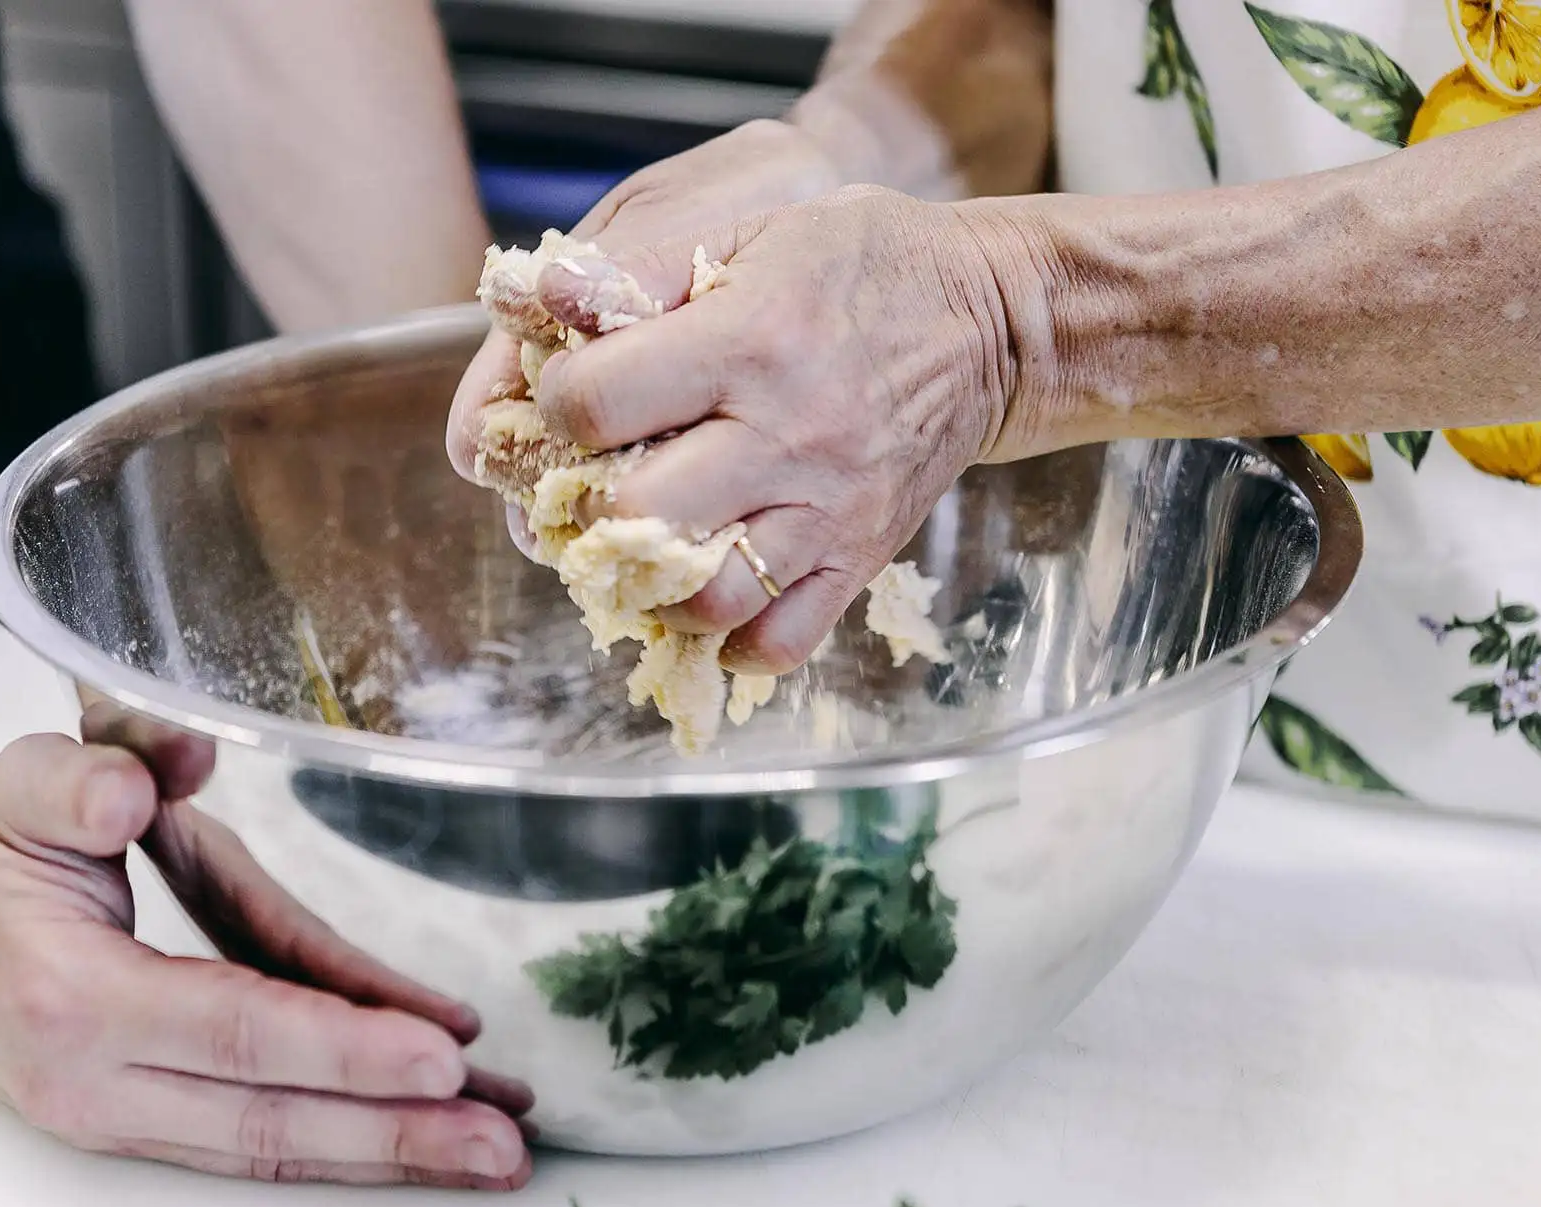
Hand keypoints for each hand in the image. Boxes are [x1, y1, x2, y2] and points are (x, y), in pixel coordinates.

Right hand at [0, 704, 533, 1188]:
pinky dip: (345, 1135)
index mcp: (70, 996)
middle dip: (395, 1131)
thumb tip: (172, 762)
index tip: (439, 1052)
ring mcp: (121, 1113)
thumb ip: (88, 776)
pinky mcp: (148, 1118)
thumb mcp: (21, 784)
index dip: (341, 1043)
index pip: (233, 1028)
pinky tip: (417, 1123)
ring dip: (387, 1153)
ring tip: (489, 1150)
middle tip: (500, 1137)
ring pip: (272, 1146)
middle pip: (270, 1117)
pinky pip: (258, 1136)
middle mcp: (94, 1079)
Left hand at [527, 185, 1032, 673]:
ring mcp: (826, 511)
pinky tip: (709, 591)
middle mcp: (786, 436)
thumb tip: (545, 297)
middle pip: (636, 517)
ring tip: (646, 544)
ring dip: (652, 583)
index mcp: (749, 342)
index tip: (576, 396)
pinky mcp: (859, 559)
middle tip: (597, 482)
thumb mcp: (757, 230)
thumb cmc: (863, 266)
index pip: (597, 405)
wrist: (994, 323)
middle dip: (590, 504)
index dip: (559, 403)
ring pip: (702, 598)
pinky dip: (727, 636)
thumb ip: (644, 267)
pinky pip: (777, 643)